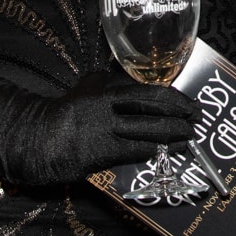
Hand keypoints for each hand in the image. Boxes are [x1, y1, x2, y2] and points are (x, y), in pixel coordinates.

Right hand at [0, 71, 195, 185]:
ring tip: (189, 138)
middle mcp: (109, 106)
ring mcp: (105, 129)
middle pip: (153, 106)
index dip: (174, 98)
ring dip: (173, 134)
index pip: (149, 90)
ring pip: (148, 130)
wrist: (39, 137)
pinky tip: (166, 151)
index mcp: (107, 88)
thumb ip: (114, 84)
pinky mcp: (101, 151)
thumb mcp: (89, 87)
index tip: (188, 103)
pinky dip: (153, 150)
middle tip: (196, 118)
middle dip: (179, 113)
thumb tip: (139, 83)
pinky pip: (134, 150)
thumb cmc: (66, 111)